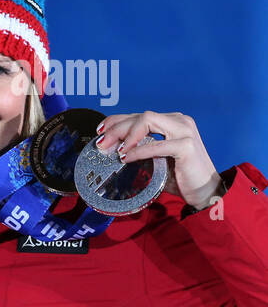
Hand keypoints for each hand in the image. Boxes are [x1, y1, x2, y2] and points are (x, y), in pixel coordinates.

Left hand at [94, 111, 222, 208]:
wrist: (205, 191)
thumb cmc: (178, 175)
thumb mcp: (155, 158)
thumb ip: (139, 148)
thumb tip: (110, 147)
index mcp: (172, 121)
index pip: (139, 115)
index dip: (116, 120)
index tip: (100, 131)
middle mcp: (179, 121)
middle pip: (141, 116)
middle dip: (116, 128)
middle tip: (102, 143)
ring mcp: (185, 131)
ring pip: (147, 120)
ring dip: (126, 134)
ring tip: (114, 150)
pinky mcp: (187, 145)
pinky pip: (156, 144)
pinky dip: (138, 151)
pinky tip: (126, 158)